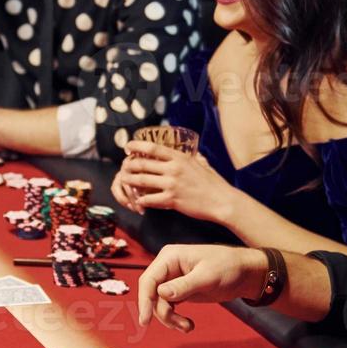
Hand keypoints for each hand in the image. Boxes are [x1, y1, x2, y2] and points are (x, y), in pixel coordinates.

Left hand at [117, 140, 232, 220]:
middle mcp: (174, 169)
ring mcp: (172, 184)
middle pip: (142, 164)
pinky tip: (137, 200)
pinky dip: (141, 199)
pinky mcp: (172, 200)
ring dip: (129, 181)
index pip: (153, 148)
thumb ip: (193, 157)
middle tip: (124, 166)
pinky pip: (149, 199)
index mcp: (180, 158)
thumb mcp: (202, 163)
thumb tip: (192, 152)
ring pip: (141, 181)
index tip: (127, 146)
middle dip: (129, 165)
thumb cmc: (214, 183)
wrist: (222, 201)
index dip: (137, 145)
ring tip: (124, 181)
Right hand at [135, 244, 266, 331]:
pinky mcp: (180, 292)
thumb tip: (161, 294)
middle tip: (178, 325)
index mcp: (170, 257)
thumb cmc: (228, 267)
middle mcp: (168, 268)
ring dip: (170, 318)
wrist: (245, 274)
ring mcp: (173, 280)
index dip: (144, 300)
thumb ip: (184, 286)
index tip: (145, 320)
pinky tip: (187, 325)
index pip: (149, 279)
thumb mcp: (207, 277)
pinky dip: (175, 319)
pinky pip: (169, 307)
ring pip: (159, 304)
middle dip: (161, 312)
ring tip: (188, 326)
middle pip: (151, 294)